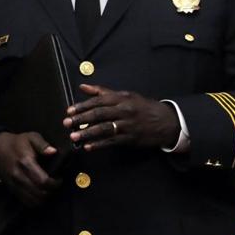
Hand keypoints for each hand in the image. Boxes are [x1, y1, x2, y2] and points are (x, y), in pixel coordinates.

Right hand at [0, 131, 60, 206]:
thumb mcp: (30, 137)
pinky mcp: (12, 189)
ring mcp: (14, 184)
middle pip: (40, 194)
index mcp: (26, 163)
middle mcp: (19, 176)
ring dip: (44, 198)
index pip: (43, 181)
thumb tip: (53, 152)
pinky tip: (39, 193)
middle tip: (55, 184)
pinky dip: (35, 201)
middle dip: (51, 191)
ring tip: (47, 189)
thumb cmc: (17, 143)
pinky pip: (26, 201)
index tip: (59, 179)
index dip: (55, 184)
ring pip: (33, 200)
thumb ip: (42, 144)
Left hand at [64, 85, 179, 151]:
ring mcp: (128, 125)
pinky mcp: (131, 138)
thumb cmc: (143, 107)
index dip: (82, 106)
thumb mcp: (126, 95)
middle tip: (67, 123)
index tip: (69, 111)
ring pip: (104, 129)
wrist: (167, 121)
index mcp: (121, 98)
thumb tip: (83, 87)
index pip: (98, 101)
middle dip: (81, 119)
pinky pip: (112, 141)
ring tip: (74, 137)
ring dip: (87, 133)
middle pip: (99, 114)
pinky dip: (99, 144)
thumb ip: (102, 92)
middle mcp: (124, 110)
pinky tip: (88, 147)